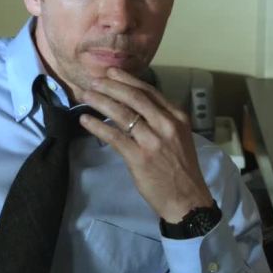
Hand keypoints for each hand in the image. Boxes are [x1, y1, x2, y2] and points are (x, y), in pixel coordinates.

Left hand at [79, 67, 212, 222]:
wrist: (187, 199)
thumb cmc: (180, 169)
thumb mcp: (178, 137)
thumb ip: (160, 120)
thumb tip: (134, 104)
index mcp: (177, 117)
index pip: (149, 91)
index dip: (127, 80)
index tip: (111, 73)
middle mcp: (166, 124)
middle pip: (133, 97)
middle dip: (110, 86)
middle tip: (93, 81)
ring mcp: (153, 140)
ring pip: (122, 113)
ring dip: (100, 101)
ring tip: (85, 96)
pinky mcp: (139, 157)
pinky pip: (114, 136)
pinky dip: (97, 126)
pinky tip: (85, 120)